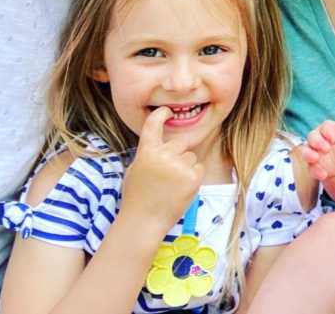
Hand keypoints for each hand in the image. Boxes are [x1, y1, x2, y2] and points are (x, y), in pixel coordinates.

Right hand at [119, 107, 203, 232]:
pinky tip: (181, 189)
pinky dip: (193, 176)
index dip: (161, 115)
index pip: (153, 125)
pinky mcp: (193, 178)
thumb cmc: (137, 197)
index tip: (167, 111)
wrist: (143, 222)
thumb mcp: (136, 170)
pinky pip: (199, 167)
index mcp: (146, 152)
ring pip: (190, 156)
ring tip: (171, 185)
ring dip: (185, 167)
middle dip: (177, 154)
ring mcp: (179, 166)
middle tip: (166, 175)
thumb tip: (162, 143)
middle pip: (179, 143)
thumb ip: (149, 154)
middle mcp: (163, 155)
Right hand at [300, 120, 334, 180]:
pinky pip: (310, 168)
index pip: (326, 127)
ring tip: (316, 158)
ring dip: (309, 154)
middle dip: (317, 142)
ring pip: (306, 151)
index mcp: (328, 129)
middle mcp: (317, 138)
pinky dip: (316, 171)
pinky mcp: (312, 165)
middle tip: (326, 148)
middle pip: (312, 137)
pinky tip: (324, 174)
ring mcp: (313, 152)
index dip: (329, 132)